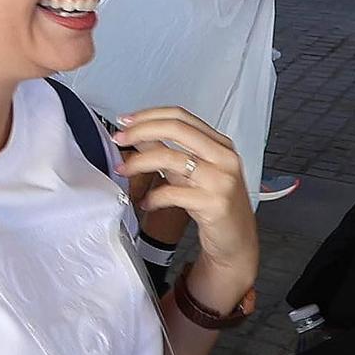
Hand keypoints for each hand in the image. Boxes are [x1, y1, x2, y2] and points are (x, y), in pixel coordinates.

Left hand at [113, 106, 257, 293]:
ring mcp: (221, 180)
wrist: (236, 239)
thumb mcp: (189, 172)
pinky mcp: (215, 203)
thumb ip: (166, 152)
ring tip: (123, 171)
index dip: (149, 115)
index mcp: (220, 144)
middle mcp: (224, 157)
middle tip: (119, 139)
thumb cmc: (213, 203)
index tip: (125, 120)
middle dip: (140, 131)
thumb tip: (136, 134)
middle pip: (176, 129)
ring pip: (171, 158)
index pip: (181, 116)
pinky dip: (153, 197)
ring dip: (139, 163)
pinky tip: (147, 202)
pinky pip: (173, 193)